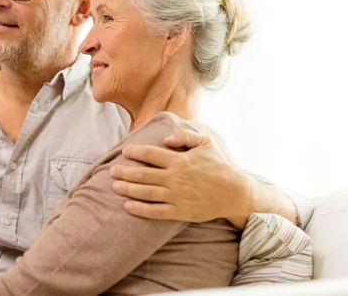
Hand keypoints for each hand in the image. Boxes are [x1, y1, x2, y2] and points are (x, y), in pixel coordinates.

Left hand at [110, 129, 250, 228]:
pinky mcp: (180, 211)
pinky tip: (128, 206)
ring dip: (128, 189)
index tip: (125, 151)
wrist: (235, 193)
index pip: (151, 155)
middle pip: (143, 174)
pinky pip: (156, 211)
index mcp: (180, 160)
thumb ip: (185, 136)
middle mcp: (175, 178)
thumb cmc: (219, 166)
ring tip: (114, 186)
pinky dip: (140, 209)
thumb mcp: (206, 143)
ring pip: (146, 193)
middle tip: (112, 171)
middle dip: (125, 172)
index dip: (135, 152)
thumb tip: (166, 138)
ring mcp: (176, 196)